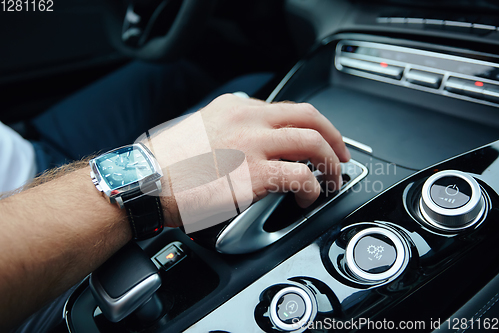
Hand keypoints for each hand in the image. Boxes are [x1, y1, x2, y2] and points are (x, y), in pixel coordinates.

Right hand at [143, 94, 349, 227]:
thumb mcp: (197, 127)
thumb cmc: (165, 163)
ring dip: (329, 162)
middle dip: (333, 136)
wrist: (144, 182)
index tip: (314, 138)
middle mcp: (248, 119)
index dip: (307, 125)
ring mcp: (253, 145)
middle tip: (340, 153)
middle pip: (308, 116)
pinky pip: (300, 177)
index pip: (284, 109)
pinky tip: (307, 198)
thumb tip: (244, 137)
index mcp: (234, 106)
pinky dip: (312, 189)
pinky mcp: (254, 175)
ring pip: (312, 142)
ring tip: (330, 178)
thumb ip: (225, 125)